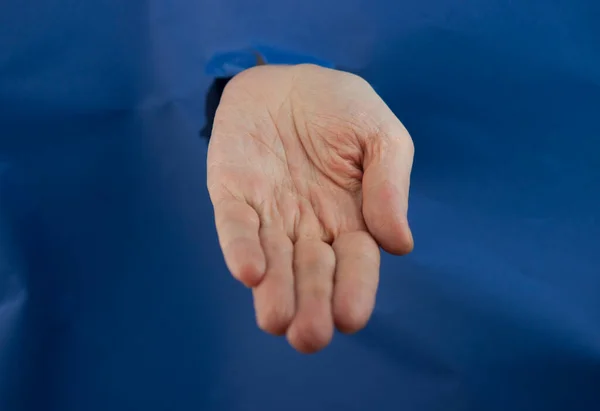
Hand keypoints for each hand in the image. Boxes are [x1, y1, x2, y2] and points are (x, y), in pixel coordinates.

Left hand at [207, 64, 413, 352]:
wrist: (285, 79)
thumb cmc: (339, 109)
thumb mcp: (380, 135)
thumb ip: (391, 183)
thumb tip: (400, 245)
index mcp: (350, 218)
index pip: (355, 263)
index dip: (354, 290)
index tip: (351, 317)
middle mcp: (308, 227)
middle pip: (312, 274)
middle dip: (311, 306)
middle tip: (309, 337)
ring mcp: (269, 214)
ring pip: (272, 261)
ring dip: (273, 293)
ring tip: (276, 320)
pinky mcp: (233, 195)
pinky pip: (235, 226)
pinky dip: (241, 248)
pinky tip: (250, 272)